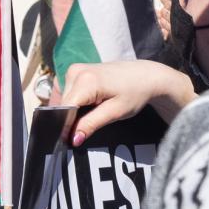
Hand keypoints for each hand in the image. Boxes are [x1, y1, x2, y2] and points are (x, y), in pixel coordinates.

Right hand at [57, 58, 195, 142]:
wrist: (145, 76)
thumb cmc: (134, 93)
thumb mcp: (115, 112)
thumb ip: (91, 124)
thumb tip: (72, 139)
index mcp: (85, 81)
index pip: (65, 108)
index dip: (67, 125)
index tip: (72, 139)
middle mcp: (75, 71)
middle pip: (63, 104)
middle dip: (70, 118)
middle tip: (88, 126)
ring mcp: (74, 69)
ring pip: (64, 98)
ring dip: (73, 110)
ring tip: (93, 112)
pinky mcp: (76, 70)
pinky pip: (67, 91)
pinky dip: (74, 102)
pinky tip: (89, 105)